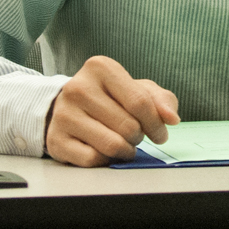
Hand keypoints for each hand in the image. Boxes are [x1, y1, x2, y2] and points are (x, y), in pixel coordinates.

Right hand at [46, 56, 180, 166]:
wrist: (66, 107)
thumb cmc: (109, 98)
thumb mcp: (137, 90)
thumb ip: (161, 100)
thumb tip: (172, 119)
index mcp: (100, 67)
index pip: (140, 102)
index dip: (156, 124)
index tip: (160, 134)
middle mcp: (78, 87)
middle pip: (128, 126)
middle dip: (138, 136)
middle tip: (133, 134)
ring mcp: (63, 114)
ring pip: (112, 145)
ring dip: (125, 150)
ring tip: (122, 143)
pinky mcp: (56, 139)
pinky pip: (93, 160)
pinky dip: (105, 160)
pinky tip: (102, 149)